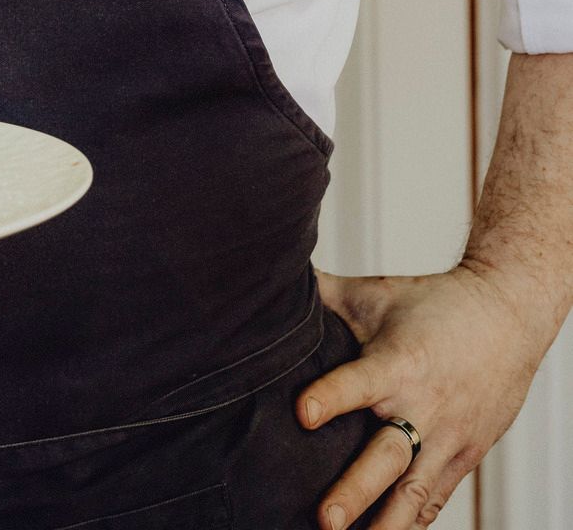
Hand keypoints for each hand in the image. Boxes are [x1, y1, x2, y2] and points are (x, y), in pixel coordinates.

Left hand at [299, 264, 547, 526]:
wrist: (507, 316)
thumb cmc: (435, 304)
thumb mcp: (378, 293)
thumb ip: (325, 293)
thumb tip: (276, 279)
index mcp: (399, 363)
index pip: (359, 382)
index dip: (330, 397)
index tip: (301, 413)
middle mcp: (424, 407)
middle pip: (388, 456)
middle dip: (355, 490)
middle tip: (326, 519)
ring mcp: (448, 438)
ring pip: (415, 492)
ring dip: (385, 524)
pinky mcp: (464, 457)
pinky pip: (436, 500)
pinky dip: (412, 524)